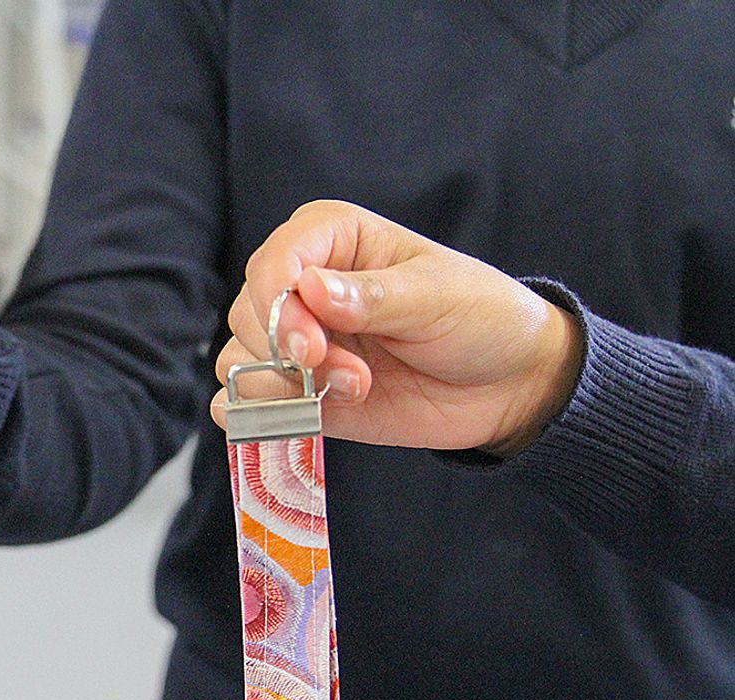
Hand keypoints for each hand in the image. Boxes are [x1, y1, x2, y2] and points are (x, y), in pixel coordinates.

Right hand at [213, 200, 583, 457]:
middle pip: (248, 315)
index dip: (279, 306)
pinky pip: (245, 404)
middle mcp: (300, 285)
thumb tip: (310, 288)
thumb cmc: (480, 317)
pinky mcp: (297, 392)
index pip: (273, 263)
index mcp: (331, 238)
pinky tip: (313, 415)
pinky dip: (264, 416)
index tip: (311, 346)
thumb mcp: (438, 297)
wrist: (506, 384)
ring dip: (284, 388)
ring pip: (238, 361)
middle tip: (351, 374)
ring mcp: (295, 341)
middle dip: (289, 354)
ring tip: (351, 391)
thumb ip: (373, 296)